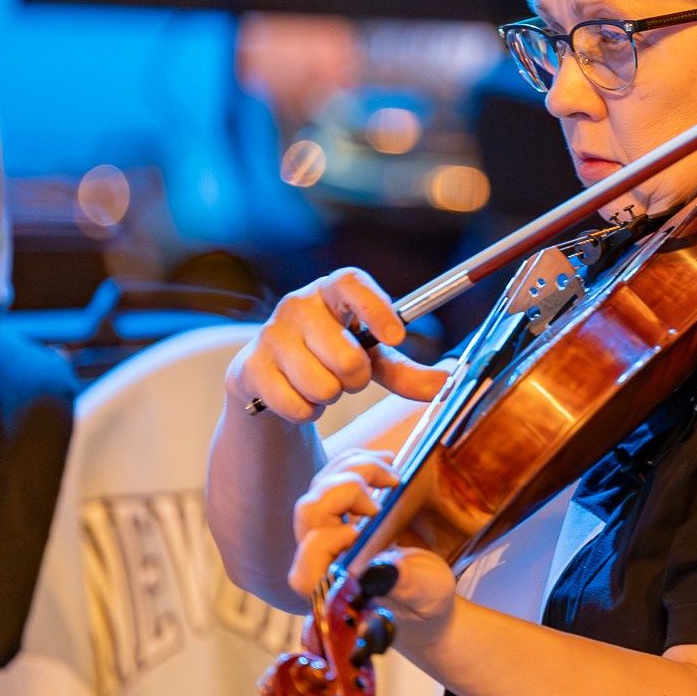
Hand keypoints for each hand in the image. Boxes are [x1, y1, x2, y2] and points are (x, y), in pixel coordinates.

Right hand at [230, 267, 449, 422]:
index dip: (375, 308)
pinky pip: (296, 405)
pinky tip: (298, 397)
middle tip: (349, 377)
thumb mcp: (372, 361)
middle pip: (346, 357)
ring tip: (321, 385)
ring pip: (322, 386)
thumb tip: (446, 383)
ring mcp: (269, 334)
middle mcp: (297, 304)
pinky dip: (305, 412)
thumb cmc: (330, 358)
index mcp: (331, 290)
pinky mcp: (249, 367)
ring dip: (330, 397)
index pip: (351, 283)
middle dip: (356, 380)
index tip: (396, 337)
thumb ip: (407, 372)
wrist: (272, 380)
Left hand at [287, 447, 457, 638]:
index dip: (335, 533)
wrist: (424, 598)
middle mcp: (319, 559)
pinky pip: (332, 479)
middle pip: (312, 510)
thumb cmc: (423, 602)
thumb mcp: (423, 594)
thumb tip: (383, 571)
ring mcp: (326, 533)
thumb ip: (402, 584)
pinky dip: (356, 463)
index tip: (374, 525)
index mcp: (331, 586)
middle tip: (391, 485)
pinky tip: (384, 464)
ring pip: (320, 487)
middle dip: (349, 487)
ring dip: (356, 468)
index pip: (312, 550)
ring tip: (392, 471)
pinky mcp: (337, 516)